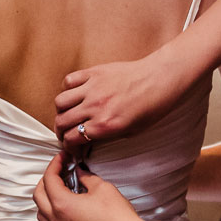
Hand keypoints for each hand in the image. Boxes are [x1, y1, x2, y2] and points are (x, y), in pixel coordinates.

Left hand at [33, 154, 144, 220]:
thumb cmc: (117, 218)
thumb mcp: (102, 188)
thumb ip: (86, 178)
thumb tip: (80, 174)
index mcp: (62, 204)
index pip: (49, 179)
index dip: (55, 164)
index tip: (62, 158)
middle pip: (38, 195)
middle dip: (46, 180)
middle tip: (59, 170)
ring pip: (41, 214)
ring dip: (45, 199)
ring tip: (58, 190)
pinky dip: (52, 217)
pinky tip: (64, 212)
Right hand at [53, 54, 188, 148]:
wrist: (160, 79)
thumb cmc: (152, 106)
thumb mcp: (131, 131)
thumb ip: (106, 135)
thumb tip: (89, 140)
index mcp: (105, 125)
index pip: (72, 139)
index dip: (68, 147)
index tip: (71, 147)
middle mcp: (95, 107)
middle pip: (62, 122)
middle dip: (61, 132)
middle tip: (65, 134)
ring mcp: (92, 88)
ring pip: (60, 102)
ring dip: (61, 112)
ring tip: (67, 114)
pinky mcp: (93, 73)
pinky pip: (69, 81)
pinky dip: (68, 89)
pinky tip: (75, 94)